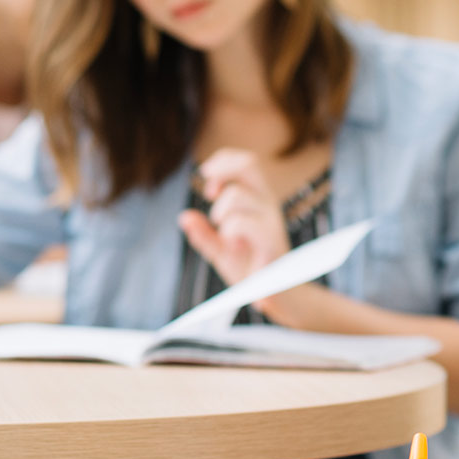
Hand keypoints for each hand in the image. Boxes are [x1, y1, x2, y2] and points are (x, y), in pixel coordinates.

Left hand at [177, 148, 290, 286]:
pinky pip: (242, 223)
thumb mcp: (221, 250)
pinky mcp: (271, 241)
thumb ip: (203, 234)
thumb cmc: (251, 269)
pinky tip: (232, 244)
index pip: (246, 162)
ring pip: (238, 195)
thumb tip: (184, 217)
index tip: (207, 178)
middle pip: (249, 164)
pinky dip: (229, 231)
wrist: (274, 296)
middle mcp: (267, 204)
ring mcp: (271, 221)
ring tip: (224, 232)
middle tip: (209, 193)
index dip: (223, 162)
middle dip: (222, 171)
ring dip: (220, 212)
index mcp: (258, 200)